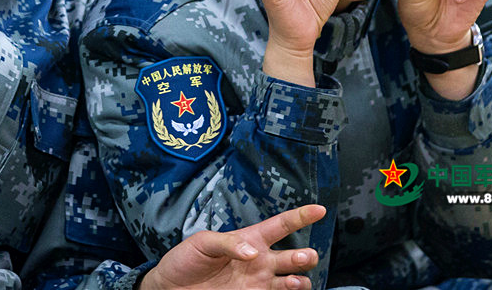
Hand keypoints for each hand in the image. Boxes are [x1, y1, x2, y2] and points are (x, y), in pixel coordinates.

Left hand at [140, 205, 325, 289]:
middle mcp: (260, 261)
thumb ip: (228, 243)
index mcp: (250, 239)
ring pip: (293, 282)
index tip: (320, 209)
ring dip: (300, 281)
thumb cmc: (186, 259)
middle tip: (303, 257)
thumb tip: (253, 252)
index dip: (301, 216)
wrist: (172, 288)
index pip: (280, 225)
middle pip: (294, 257)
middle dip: (305, 256)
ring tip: (293, 281)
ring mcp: (259, 283)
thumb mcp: (202, 242)